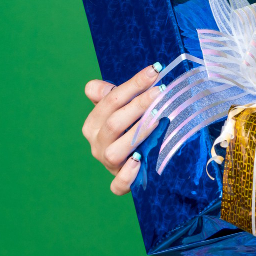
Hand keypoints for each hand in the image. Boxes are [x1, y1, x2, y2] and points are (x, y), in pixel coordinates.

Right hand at [82, 64, 162, 194]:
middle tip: (161, 91)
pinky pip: (118, 184)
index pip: (110, 101)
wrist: (133, 161)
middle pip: (115, 123)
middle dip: (138, 105)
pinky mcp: (119, 182)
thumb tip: (94, 87)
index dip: (132, 85)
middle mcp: (97, 144)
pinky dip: (127, 175)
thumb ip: (108, 95)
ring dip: (137, 134)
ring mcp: (108, 164)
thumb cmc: (128, 127)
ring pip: (116, 151)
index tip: (155, 71)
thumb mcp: (118, 109)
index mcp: (94, 124)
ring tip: (158, 119)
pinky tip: (139, 161)